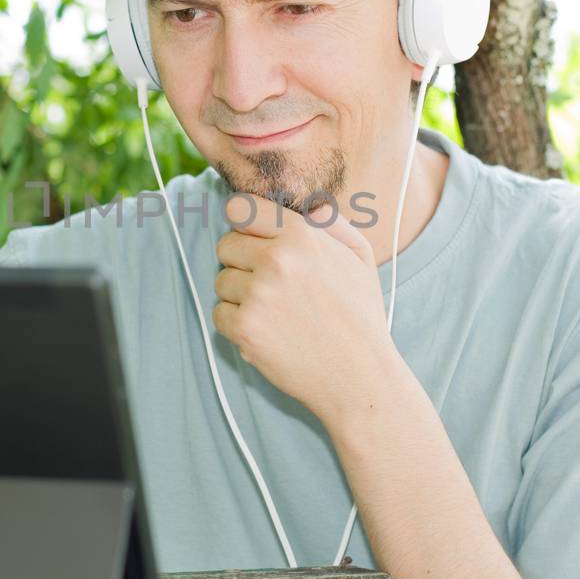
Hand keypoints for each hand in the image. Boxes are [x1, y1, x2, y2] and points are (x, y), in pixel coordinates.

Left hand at [211, 193, 398, 425]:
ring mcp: (258, 295)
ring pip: (221, 280)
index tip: (254, 240)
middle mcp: (276, 259)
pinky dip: (236, 323)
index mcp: (302, 235)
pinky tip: (267, 330)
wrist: (360, 376)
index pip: (240, 208)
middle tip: (271, 283)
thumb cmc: (360, 314)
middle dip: (242, 261)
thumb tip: (306, 203)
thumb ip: (330, 221)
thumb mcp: (359, 256)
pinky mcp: (245, 328)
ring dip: (240, 294)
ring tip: (275, 311)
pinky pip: (219, 313)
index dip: (246, 225)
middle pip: (225, 245)